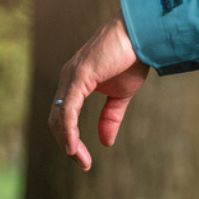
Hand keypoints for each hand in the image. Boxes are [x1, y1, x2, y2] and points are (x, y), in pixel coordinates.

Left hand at [47, 16, 146, 170]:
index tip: (83, 160)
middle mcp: (67, 79)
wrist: (141, 34)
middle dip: (67, 145)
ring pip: (60, 117)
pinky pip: (69, 108)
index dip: (70, 140)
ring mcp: (70, 77)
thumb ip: (110, 117)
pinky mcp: (79, 76)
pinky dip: (69, 129)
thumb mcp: (121, 95)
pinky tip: (72, 146)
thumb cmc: (132, 58)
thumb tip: (105, 142)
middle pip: (57, 120)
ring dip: (67, 142)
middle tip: (83, 164)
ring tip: (79, 159)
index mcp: (75, 83)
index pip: (64, 117)